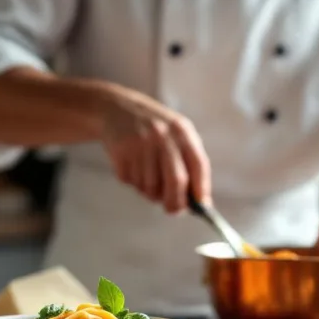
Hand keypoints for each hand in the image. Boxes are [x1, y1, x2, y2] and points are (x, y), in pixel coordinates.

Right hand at [99, 87, 211, 213]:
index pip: (198, 164)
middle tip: (172, 210)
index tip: (201, 206)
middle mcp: (162, 136)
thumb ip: (189, 163)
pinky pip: (131, 182)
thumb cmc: (153, 129)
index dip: (201, 188)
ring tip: (146, 176)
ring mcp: (141, 143)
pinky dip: (133, 182)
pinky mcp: (121, 151)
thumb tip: (200, 201)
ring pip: (150, 187)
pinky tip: (132, 165)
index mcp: (181, 131)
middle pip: (176, 181)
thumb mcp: (175, 135)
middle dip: (176, 202)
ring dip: (150, 191)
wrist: (116, 108)